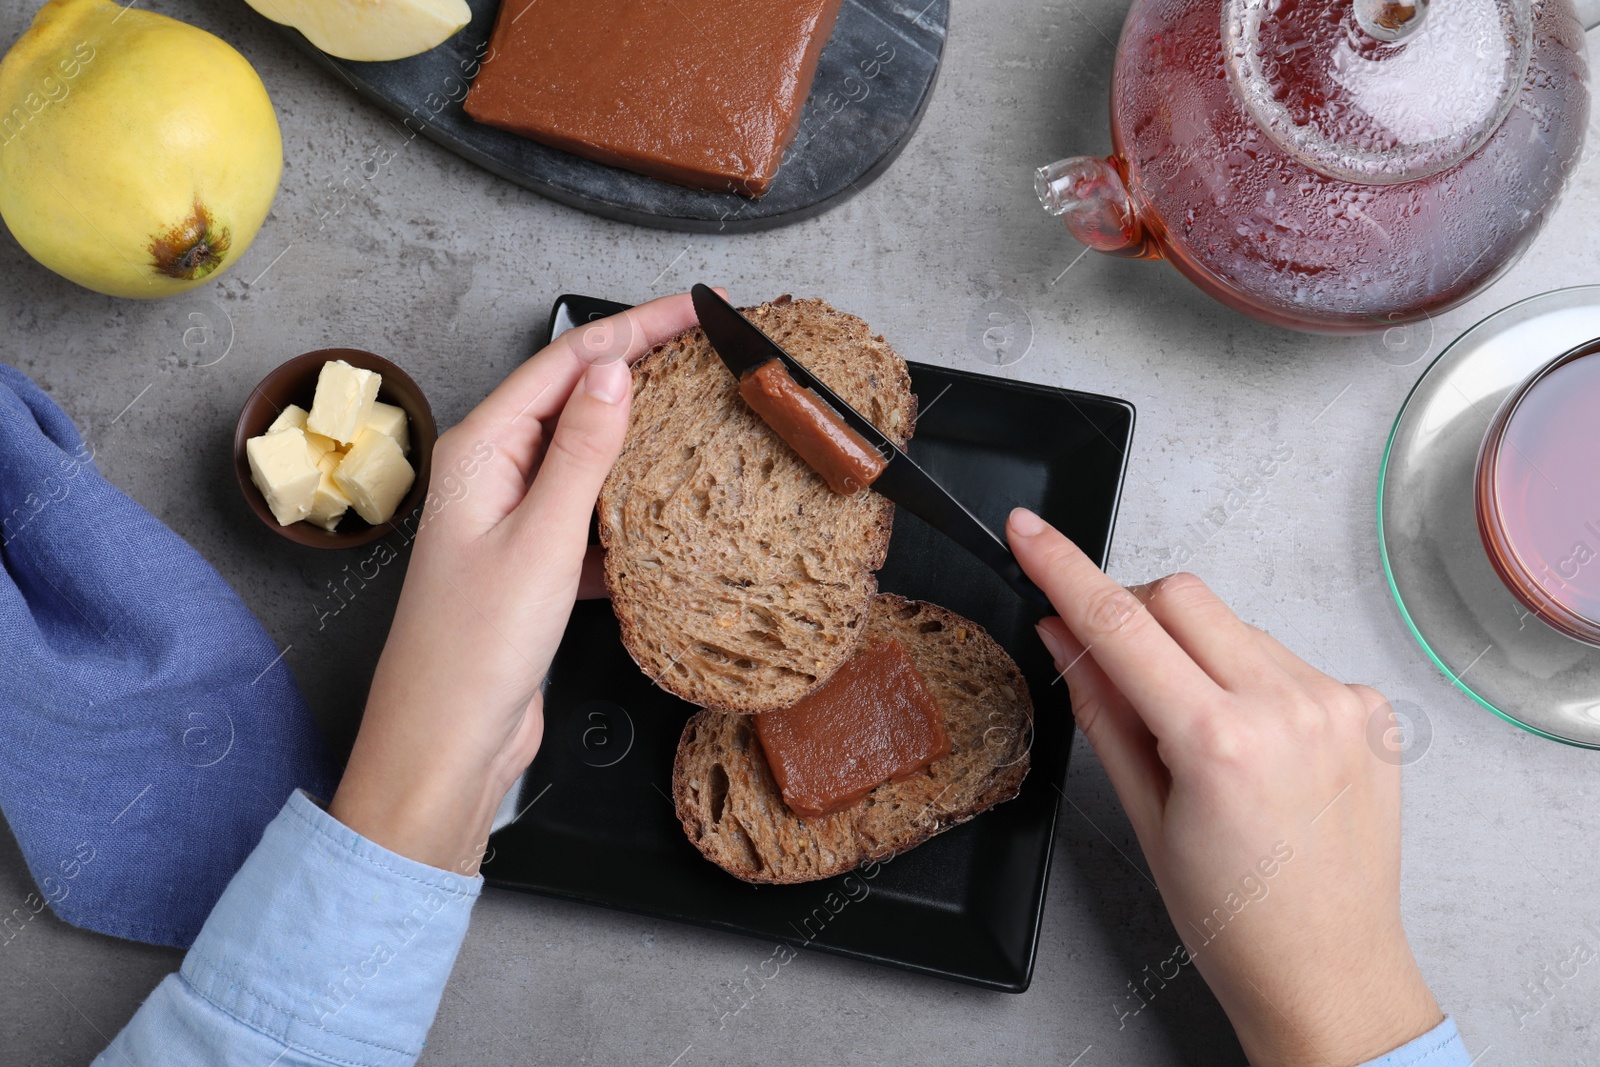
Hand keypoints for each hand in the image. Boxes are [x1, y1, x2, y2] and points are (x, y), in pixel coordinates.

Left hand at [329, 294, 702, 875]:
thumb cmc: (473, 651)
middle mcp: (493, 473)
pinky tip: (669, 510)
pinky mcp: (533, 563)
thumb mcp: (542, 540)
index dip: (635, 329)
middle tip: (711, 351)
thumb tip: (616, 371)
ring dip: (640, 437)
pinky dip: (629, 505)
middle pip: (576, 399)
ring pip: (587, 457)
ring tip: (704, 417)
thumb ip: (582, 451)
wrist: (446, 745)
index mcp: (482, 450)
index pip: (568, 362)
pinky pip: (590, 513)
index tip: (696, 310)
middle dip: (641, 370)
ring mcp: (512, 518)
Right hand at [1007, 508, 1439, 1066]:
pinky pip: (1283, 655)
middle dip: (1132, 610)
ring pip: (1233, 623)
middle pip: (1182, 597)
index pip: (1121, 625)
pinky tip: (1250, 742)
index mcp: (1221, 743)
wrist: (1330, 971)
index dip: (1064, 569)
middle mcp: (1288, 708)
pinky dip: (1248, 677)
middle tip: (1113, 665)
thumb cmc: (1232, 917)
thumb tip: (1062, 632)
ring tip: (1196, 733)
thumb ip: (1102, 708)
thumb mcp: (1145, 815)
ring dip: (1194, 650)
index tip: (1029, 532)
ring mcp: (1337, 702)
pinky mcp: (1366, 706)